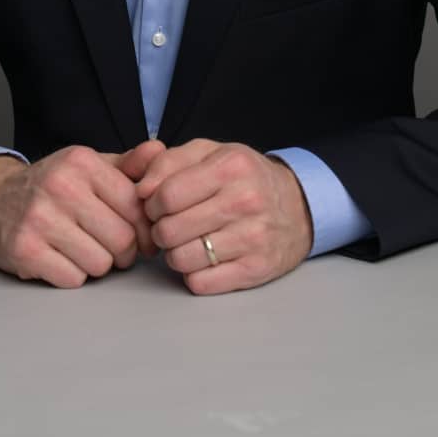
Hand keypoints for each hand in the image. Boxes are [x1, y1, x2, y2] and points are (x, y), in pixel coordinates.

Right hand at [0, 139, 164, 287]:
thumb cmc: (54, 186)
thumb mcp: (91, 166)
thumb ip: (129, 164)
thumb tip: (160, 152)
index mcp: (82, 162)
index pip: (135, 205)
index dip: (144, 229)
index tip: (142, 238)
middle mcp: (60, 186)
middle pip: (121, 239)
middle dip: (123, 251)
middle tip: (113, 249)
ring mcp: (39, 218)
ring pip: (100, 263)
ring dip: (98, 264)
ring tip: (85, 250)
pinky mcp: (24, 250)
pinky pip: (72, 279)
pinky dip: (73, 275)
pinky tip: (63, 259)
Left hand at [134, 139, 313, 294]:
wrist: (298, 207)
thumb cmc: (244, 178)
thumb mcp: (210, 153)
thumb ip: (168, 162)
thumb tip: (140, 189)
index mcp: (230, 166)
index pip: (166, 195)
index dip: (151, 204)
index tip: (156, 206)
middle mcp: (244, 200)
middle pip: (170, 230)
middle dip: (160, 231)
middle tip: (170, 225)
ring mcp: (253, 237)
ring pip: (182, 260)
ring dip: (175, 254)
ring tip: (186, 241)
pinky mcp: (256, 269)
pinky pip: (201, 283)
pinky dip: (194, 274)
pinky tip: (204, 259)